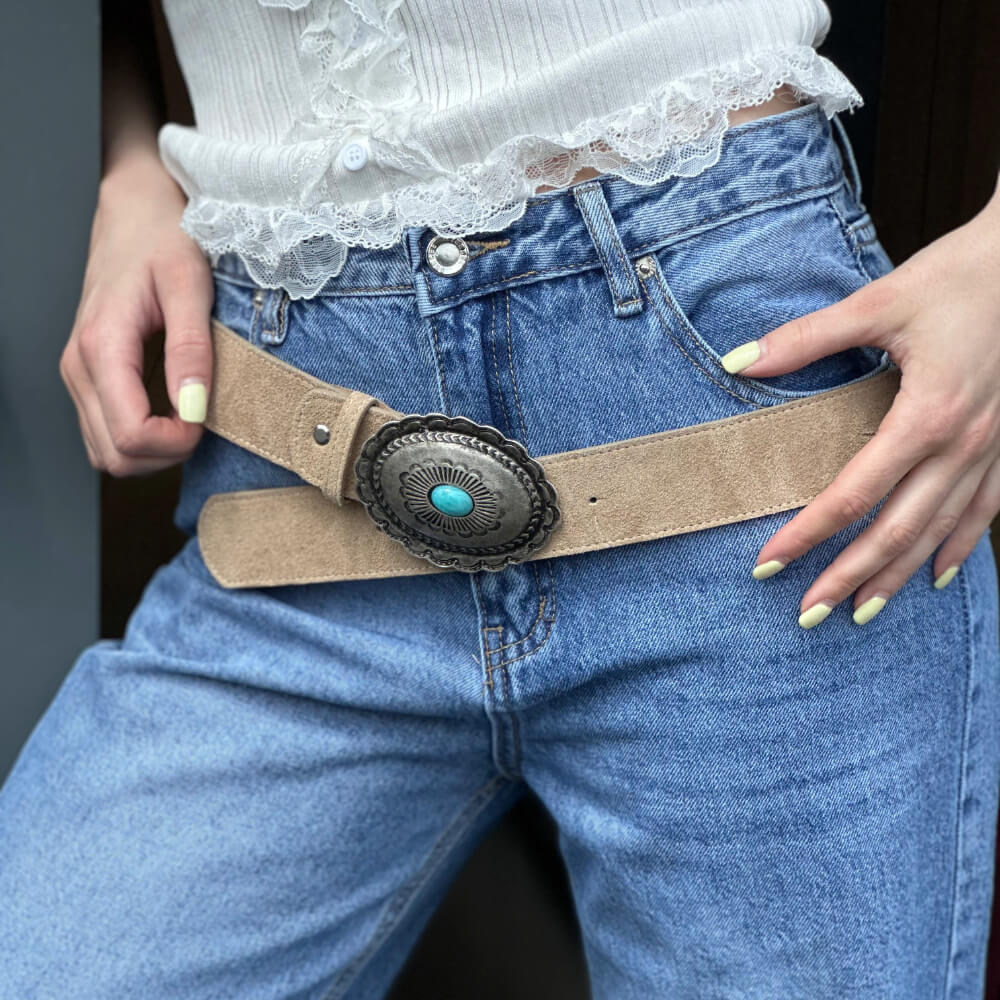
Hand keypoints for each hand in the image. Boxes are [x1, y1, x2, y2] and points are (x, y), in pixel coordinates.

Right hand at [60, 147, 213, 476]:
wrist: (136, 213)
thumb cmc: (163, 239)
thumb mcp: (190, 284)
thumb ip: (191, 348)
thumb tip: (194, 408)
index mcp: (101, 346)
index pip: (129, 435)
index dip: (175, 443)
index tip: (206, 420)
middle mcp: (79, 367)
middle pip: (114, 456)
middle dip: (165, 454)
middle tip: (202, 422)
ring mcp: (79, 376)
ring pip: (106, 453)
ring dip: (153, 453)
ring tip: (189, 417)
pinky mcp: (89, 378)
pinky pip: (106, 434)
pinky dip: (142, 439)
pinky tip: (172, 413)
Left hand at [721, 178, 999, 627]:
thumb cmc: (960, 277)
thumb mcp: (879, 303)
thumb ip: (806, 339)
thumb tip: (737, 361)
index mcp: (925, 416)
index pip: (853, 494)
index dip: (808, 534)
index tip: (769, 564)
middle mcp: (962, 445)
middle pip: (897, 529)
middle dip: (850, 576)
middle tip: (808, 613)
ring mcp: (992, 450)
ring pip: (940, 531)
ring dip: (898, 575)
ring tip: (861, 612)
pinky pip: (985, 511)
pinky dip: (957, 547)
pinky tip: (935, 575)